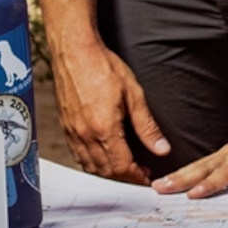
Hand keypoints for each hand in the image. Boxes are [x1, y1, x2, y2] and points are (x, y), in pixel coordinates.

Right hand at [53, 35, 171, 180]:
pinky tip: (103, 155)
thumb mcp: (133, 94)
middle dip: (124, 176)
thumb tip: (161, 148)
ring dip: (108, 171)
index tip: (146, 176)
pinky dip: (92, 162)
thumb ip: (147, 126)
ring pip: (90, 166)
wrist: (74, 51)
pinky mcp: (65, 127)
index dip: (137, 176)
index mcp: (104, 128)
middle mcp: (85, 134)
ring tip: (124, 165)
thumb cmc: (102, 66)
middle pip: (106, 171)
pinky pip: (77, 155)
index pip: (122, 167)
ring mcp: (73, 132)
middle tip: (140, 171)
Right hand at [155, 124, 227, 199]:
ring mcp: (227, 153)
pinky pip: (203, 167)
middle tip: (161, 189)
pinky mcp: (224, 158)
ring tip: (158, 186)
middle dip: (182, 178)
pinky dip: (186, 175)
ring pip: (200, 165)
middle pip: (205, 166)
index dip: (211, 184)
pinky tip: (173, 184)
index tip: (194, 195)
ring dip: (179, 176)